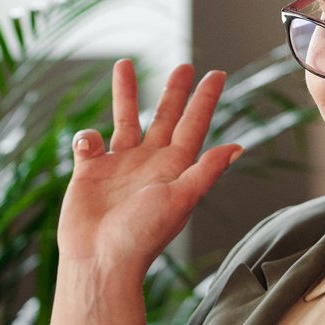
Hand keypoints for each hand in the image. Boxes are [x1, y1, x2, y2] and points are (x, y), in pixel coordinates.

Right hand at [57, 61, 241, 276]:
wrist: (100, 260)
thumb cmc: (142, 235)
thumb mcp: (179, 200)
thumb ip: (205, 171)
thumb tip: (237, 147)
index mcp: (174, 168)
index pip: (194, 125)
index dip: (205, 100)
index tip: (217, 74)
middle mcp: (149, 163)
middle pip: (165, 117)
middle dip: (174, 91)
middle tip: (185, 65)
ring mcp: (119, 166)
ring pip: (125, 120)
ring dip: (125, 94)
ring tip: (124, 64)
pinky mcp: (90, 172)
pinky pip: (89, 143)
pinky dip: (87, 137)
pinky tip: (88, 147)